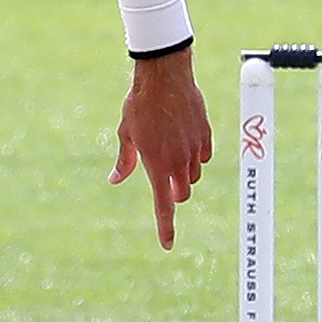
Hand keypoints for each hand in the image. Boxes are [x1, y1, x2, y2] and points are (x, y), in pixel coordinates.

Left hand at [109, 49, 211, 249]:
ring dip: (183, 173)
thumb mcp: (126, 134)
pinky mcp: (206, 136)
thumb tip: (114, 179)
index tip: (167, 245)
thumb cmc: (139, 105)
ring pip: (193, 176)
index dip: (165, 228)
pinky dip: (194, 155)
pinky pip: (203, 157)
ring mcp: (194, 149)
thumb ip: (125, 161)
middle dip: (174, 193)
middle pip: (181, 194)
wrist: (165, 76)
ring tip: (168, 148)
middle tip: (163, 178)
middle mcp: (178, 162)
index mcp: (156, 165)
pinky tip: (183, 138)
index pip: (163, 206)